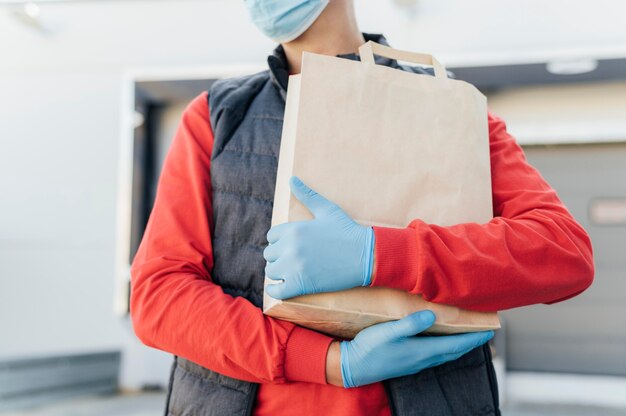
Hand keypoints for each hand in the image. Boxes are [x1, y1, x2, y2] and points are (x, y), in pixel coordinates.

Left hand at [264, 176, 374, 299]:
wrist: (366, 255)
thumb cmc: (348, 230)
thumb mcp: (327, 209)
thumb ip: (307, 195)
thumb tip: (292, 179)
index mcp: (294, 229)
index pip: (272, 236)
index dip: (280, 241)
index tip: (290, 245)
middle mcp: (290, 248)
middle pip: (270, 254)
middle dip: (279, 256)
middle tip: (293, 258)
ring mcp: (294, 267)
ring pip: (271, 271)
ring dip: (279, 272)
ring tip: (291, 271)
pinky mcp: (301, 285)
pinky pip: (277, 291)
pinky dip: (276, 290)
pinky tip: (281, 287)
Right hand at [337, 311, 493, 387]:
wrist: (354, 367)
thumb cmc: (369, 348)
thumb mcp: (388, 331)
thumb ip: (410, 323)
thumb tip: (432, 315)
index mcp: (421, 351)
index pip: (455, 345)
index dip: (473, 338)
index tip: (489, 331)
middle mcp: (422, 359)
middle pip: (454, 352)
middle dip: (471, 343)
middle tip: (485, 333)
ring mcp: (415, 363)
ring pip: (445, 355)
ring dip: (459, 347)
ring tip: (468, 338)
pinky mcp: (408, 363)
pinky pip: (435, 356)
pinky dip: (446, 349)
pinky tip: (442, 344)